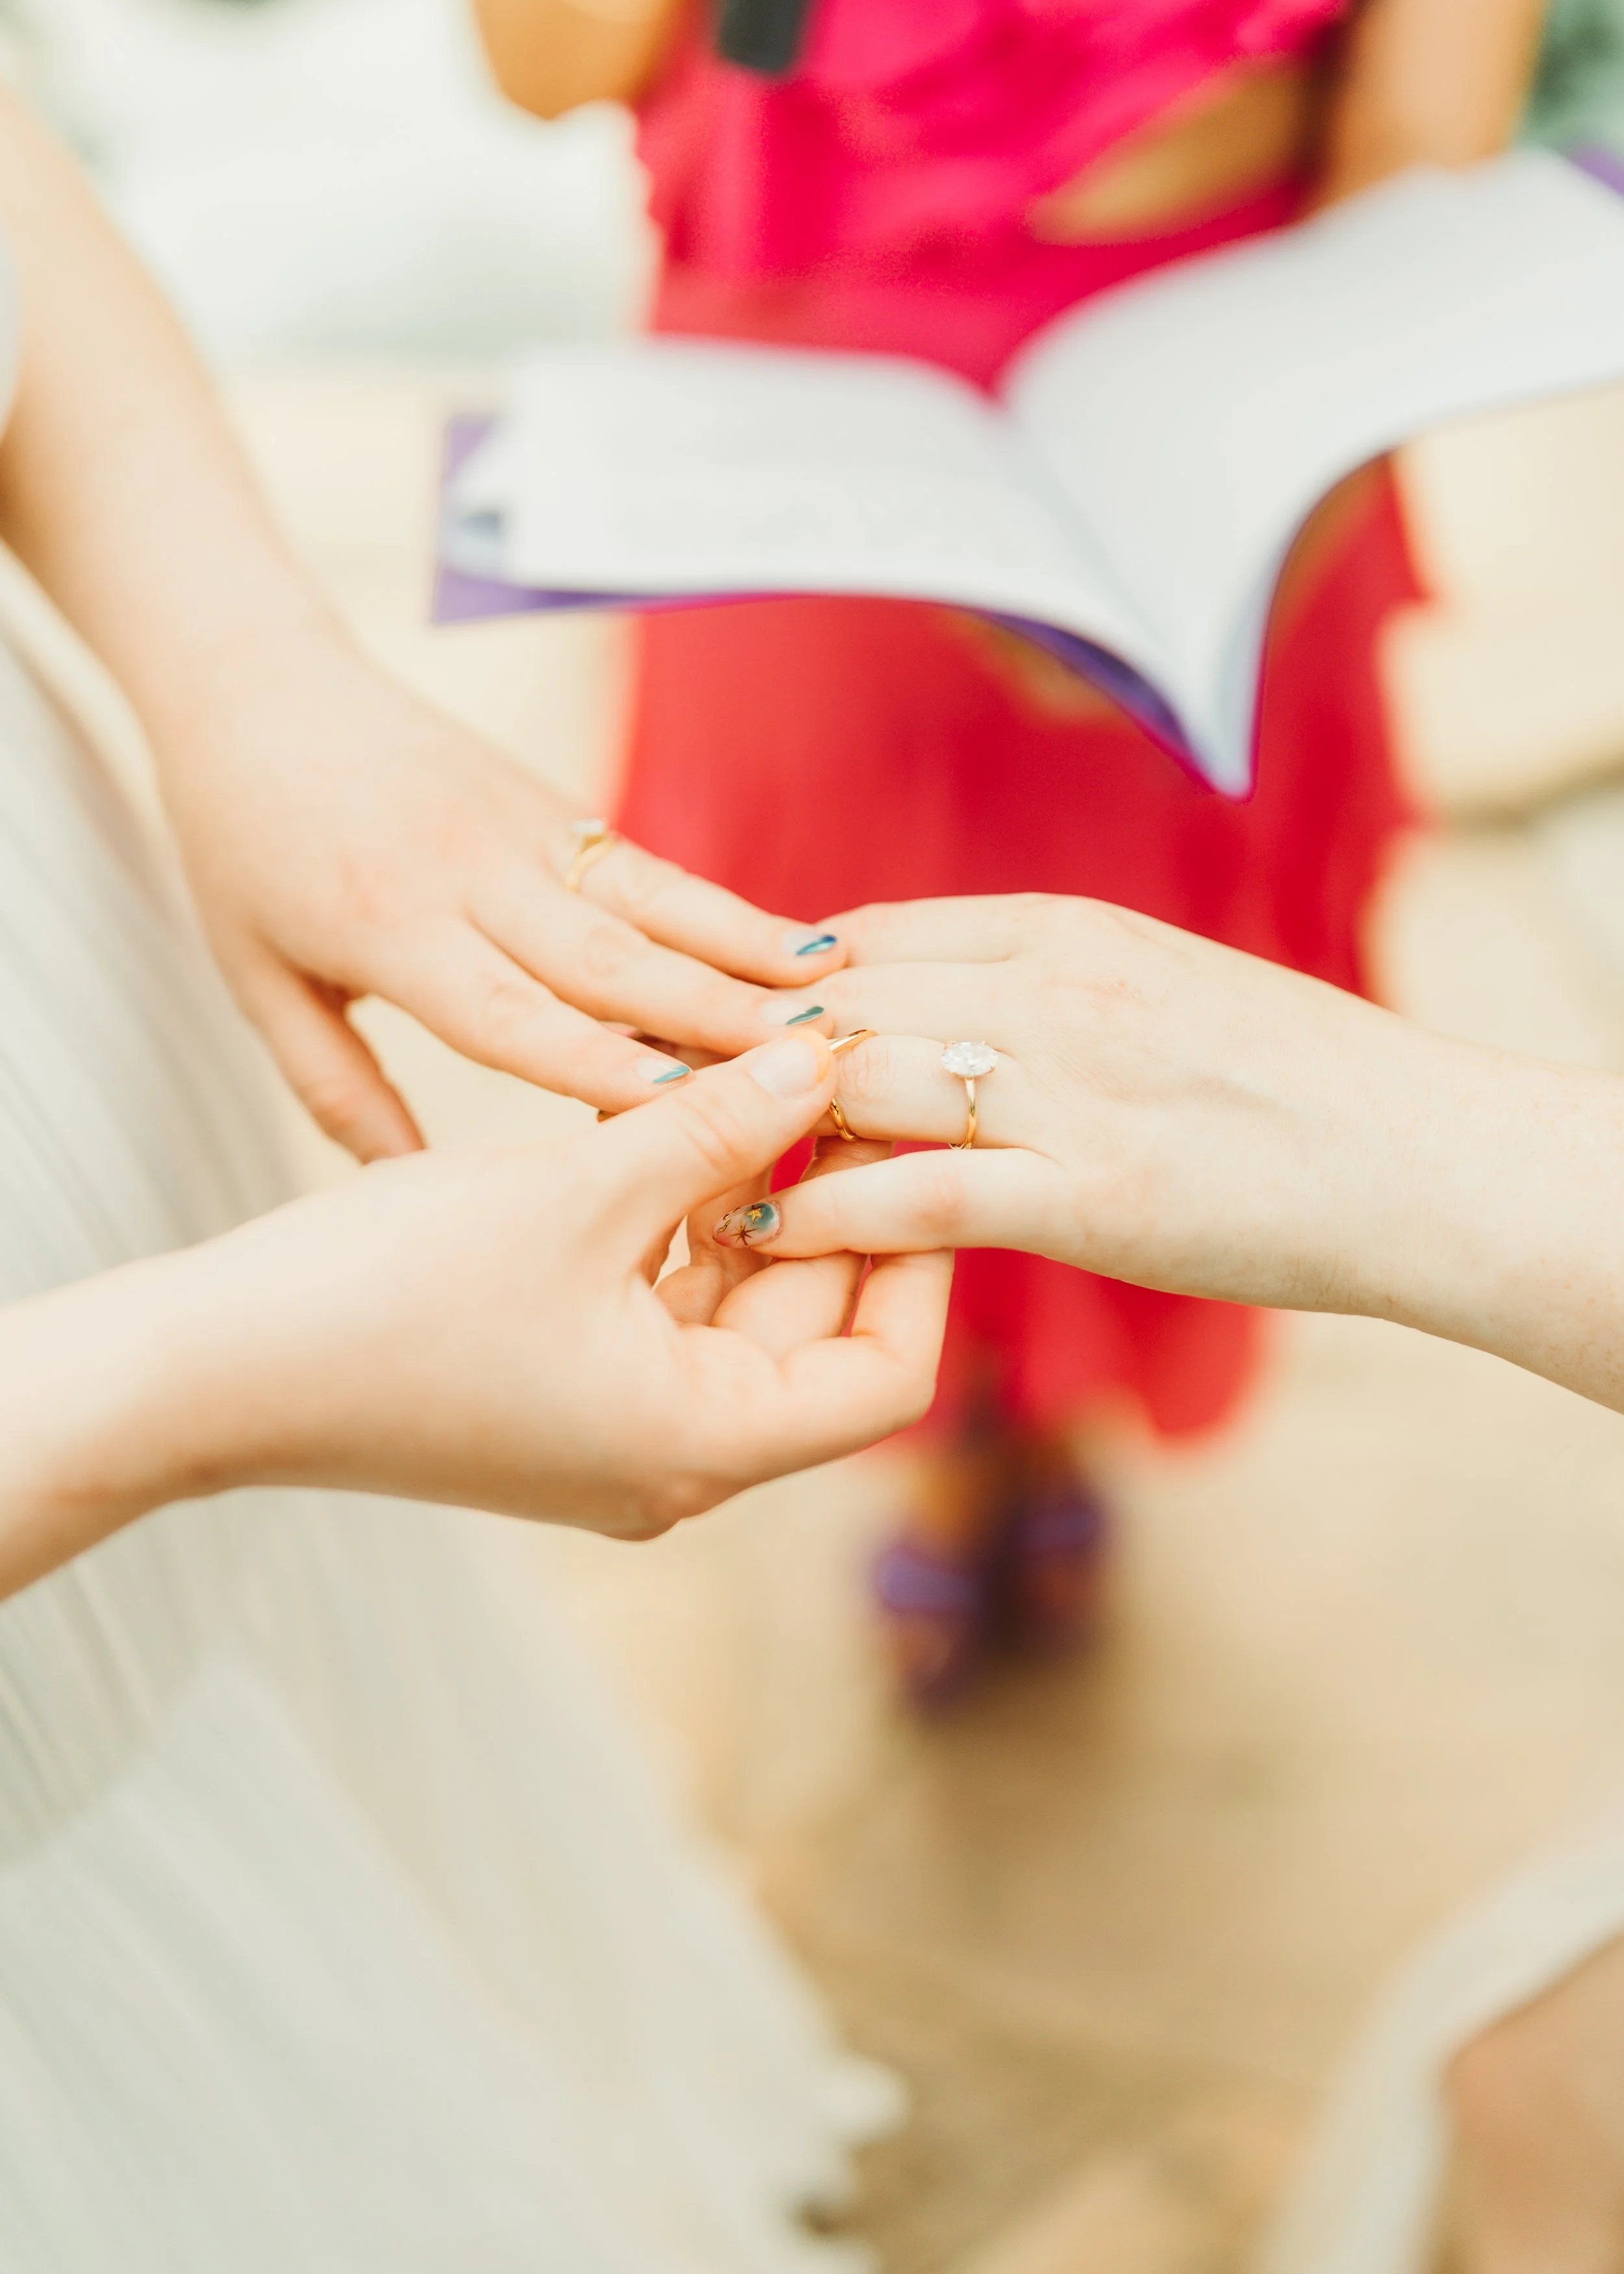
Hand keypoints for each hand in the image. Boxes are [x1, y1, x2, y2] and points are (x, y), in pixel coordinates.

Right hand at [1, 1030, 949, 1592]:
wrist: (213, 1366)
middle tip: (847, 1078)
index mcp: (700, 1445)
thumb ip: (719, 1126)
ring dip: (752, 1204)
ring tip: (769, 1084)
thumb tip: (829, 1059)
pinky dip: (682, 1226)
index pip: (886, 1376)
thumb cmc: (387, 1293)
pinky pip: (663, 1309)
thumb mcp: (577, 1192)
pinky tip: (679, 1130)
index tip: (910, 1146)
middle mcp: (674, 1461)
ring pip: (736, 1311)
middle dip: (834, 1206)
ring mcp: (616, 1433)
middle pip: (814, 1333)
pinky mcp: (562, 1392)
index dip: (921, 1260)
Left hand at [150, 640, 842, 1161]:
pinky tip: (798, 943)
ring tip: (838, 997)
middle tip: (814, 1066)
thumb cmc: (241, 845)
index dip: (601, 1063)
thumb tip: (404, 1187)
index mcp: (386, 930)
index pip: (508, 1013)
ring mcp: (521, 830)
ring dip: (748, 953)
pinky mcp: (550, 802)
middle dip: (716, 1018)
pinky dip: (725, 908)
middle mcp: (469, 877)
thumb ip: (333, 1086)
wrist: (252, 683)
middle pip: (608, 960)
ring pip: (652, 902)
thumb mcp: (255, 979)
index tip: (691, 1111)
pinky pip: (648, 868)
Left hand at [711, 894, 1455, 1316]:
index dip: (768, 981)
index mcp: (1070, 931)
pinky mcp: (1094, 1197)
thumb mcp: (1158, 992)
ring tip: (676, 1167)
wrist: (1419, 1157)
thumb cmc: (1290, 1082)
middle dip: (731, 1047)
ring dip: (757, 1124)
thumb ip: (1042, 988)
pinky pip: (920, 1190)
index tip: (701, 1021)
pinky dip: (825, 1207)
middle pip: (842, 999)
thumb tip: (935, 1002)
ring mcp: (1074, 1092)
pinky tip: (759, 1227)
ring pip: (864, 1082)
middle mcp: (1058, 992)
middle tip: (642, 1090)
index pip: (869, 935)